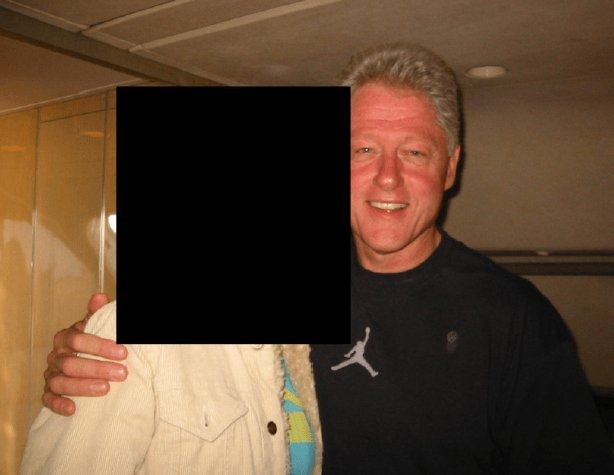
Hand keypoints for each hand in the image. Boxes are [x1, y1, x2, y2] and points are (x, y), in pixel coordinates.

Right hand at [42, 293, 127, 415]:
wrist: (81, 361)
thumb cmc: (92, 343)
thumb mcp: (97, 327)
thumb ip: (97, 314)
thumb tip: (99, 297)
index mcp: (65, 337)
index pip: (78, 340)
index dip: (100, 346)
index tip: (123, 353)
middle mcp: (55, 356)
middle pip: (72, 363)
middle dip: (98, 368)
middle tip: (122, 374)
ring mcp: (50, 375)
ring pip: (60, 382)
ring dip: (83, 386)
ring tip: (106, 389)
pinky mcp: (48, 392)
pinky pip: (48, 400)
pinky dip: (58, 404)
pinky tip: (73, 409)